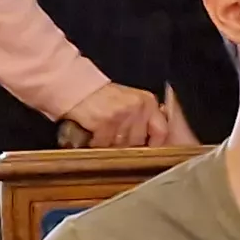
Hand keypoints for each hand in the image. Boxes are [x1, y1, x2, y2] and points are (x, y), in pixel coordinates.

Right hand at [59, 81, 174, 147]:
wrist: (77, 89)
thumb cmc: (102, 97)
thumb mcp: (130, 101)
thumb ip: (144, 117)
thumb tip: (154, 139)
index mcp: (148, 102)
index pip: (161, 131)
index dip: (154, 144)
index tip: (147, 150)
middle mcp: (138, 108)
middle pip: (139, 141)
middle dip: (127, 145)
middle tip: (115, 139)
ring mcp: (122, 115)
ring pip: (122, 145)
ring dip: (111, 145)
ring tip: (104, 136)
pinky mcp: (105, 122)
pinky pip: (104, 144)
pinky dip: (97, 143)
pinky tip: (94, 136)